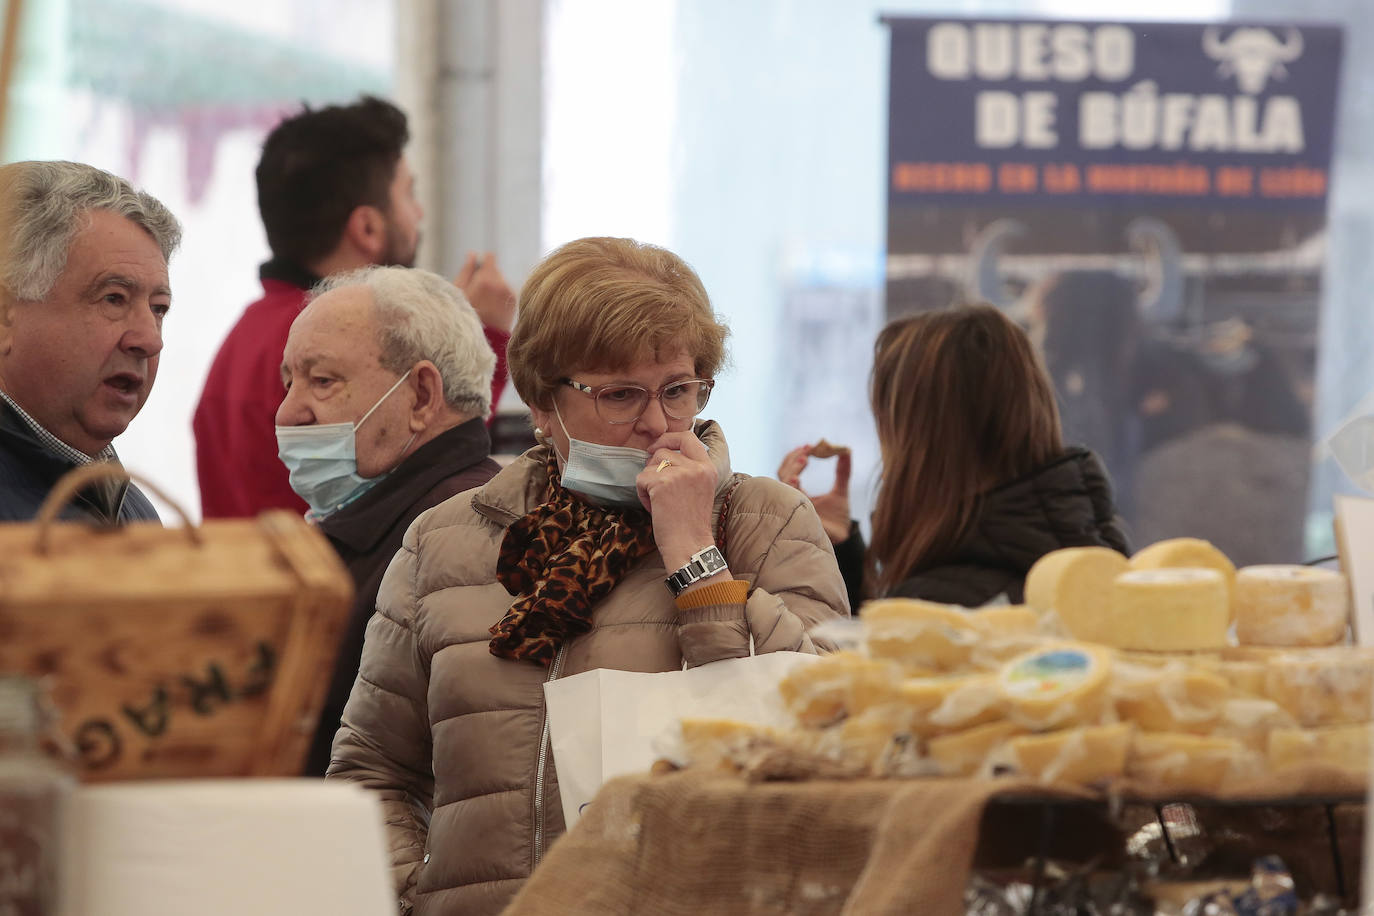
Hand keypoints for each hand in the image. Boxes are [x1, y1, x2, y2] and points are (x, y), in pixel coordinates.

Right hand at [455, 252, 515, 331]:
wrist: (484, 339)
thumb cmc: (466, 316)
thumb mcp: (458, 292)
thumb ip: (466, 271)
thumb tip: (472, 254)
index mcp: (485, 279)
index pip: (490, 257)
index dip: (483, 262)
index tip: (478, 269)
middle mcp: (501, 283)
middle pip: (496, 270)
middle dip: (487, 276)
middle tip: (478, 292)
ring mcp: (510, 292)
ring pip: (502, 281)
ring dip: (494, 286)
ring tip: (484, 302)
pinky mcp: (514, 301)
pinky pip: (507, 291)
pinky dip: (500, 295)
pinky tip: (493, 307)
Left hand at [636, 430, 720, 573]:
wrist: (689, 545)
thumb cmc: (690, 523)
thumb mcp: (699, 489)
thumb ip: (688, 470)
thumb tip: (660, 452)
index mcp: (707, 468)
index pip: (688, 437)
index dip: (669, 438)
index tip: (658, 447)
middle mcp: (696, 467)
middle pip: (664, 451)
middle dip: (653, 466)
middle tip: (655, 484)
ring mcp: (680, 474)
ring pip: (651, 464)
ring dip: (648, 482)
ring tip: (659, 501)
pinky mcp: (662, 483)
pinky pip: (641, 479)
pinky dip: (642, 494)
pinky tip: (654, 508)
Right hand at [777, 444, 851, 544]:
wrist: (843, 537)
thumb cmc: (838, 518)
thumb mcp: (841, 491)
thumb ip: (843, 472)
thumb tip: (846, 450)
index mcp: (800, 492)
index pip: (790, 470)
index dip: (796, 457)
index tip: (809, 447)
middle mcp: (792, 498)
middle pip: (783, 474)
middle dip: (793, 460)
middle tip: (807, 450)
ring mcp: (792, 506)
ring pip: (782, 484)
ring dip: (792, 471)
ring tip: (804, 459)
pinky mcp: (796, 515)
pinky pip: (787, 500)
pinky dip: (791, 488)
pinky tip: (796, 480)